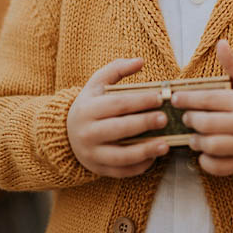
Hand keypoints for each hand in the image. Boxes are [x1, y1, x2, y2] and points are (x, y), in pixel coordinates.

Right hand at [66, 58, 169, 177]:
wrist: (66, 133)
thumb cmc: (90, 105)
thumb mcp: (96, 84)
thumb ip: (117, 69)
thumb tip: (140, 61)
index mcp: (87, 109)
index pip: (117, 104)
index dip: (140, 101)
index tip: (160, 98)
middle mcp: (87, 132)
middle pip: (119, 129)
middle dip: (144, 124)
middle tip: (165, 119)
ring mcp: (92, 154)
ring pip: (121, 156)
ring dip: (145, 151)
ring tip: (165, 145)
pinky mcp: (98, 169)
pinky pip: (121, 171)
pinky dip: (138, 167)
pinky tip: (153, 158)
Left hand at [172, 39, 232, 176]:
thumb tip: (221, 43)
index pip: (209, 99)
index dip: (187, 99)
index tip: (175, 98)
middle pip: (206, 123)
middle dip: (190, 120)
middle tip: (186, 118)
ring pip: (211, 146)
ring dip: (196, 141)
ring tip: (193, 137)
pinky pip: (219, 167)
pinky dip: (207, 162)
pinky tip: (205, 153)